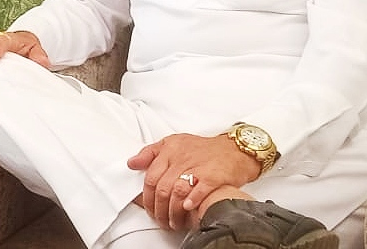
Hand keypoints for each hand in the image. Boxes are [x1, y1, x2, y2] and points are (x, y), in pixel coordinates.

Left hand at [127, 133, 261, 229]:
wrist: (235, 150)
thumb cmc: (203, 149)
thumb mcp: (173, 144)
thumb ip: (150, 153)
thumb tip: (131, 163)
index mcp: (169, 149)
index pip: (150, 176)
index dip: (146, 197)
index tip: (148, 209)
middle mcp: (181, 157)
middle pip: (162, 187)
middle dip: (158, 208)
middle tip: (161, 220)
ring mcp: (198, 166)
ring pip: (177, 190)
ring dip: (173, 210)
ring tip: (174, 222)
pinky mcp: (214, 174)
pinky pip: (200, 188)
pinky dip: (192, 200)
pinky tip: (188, 209)